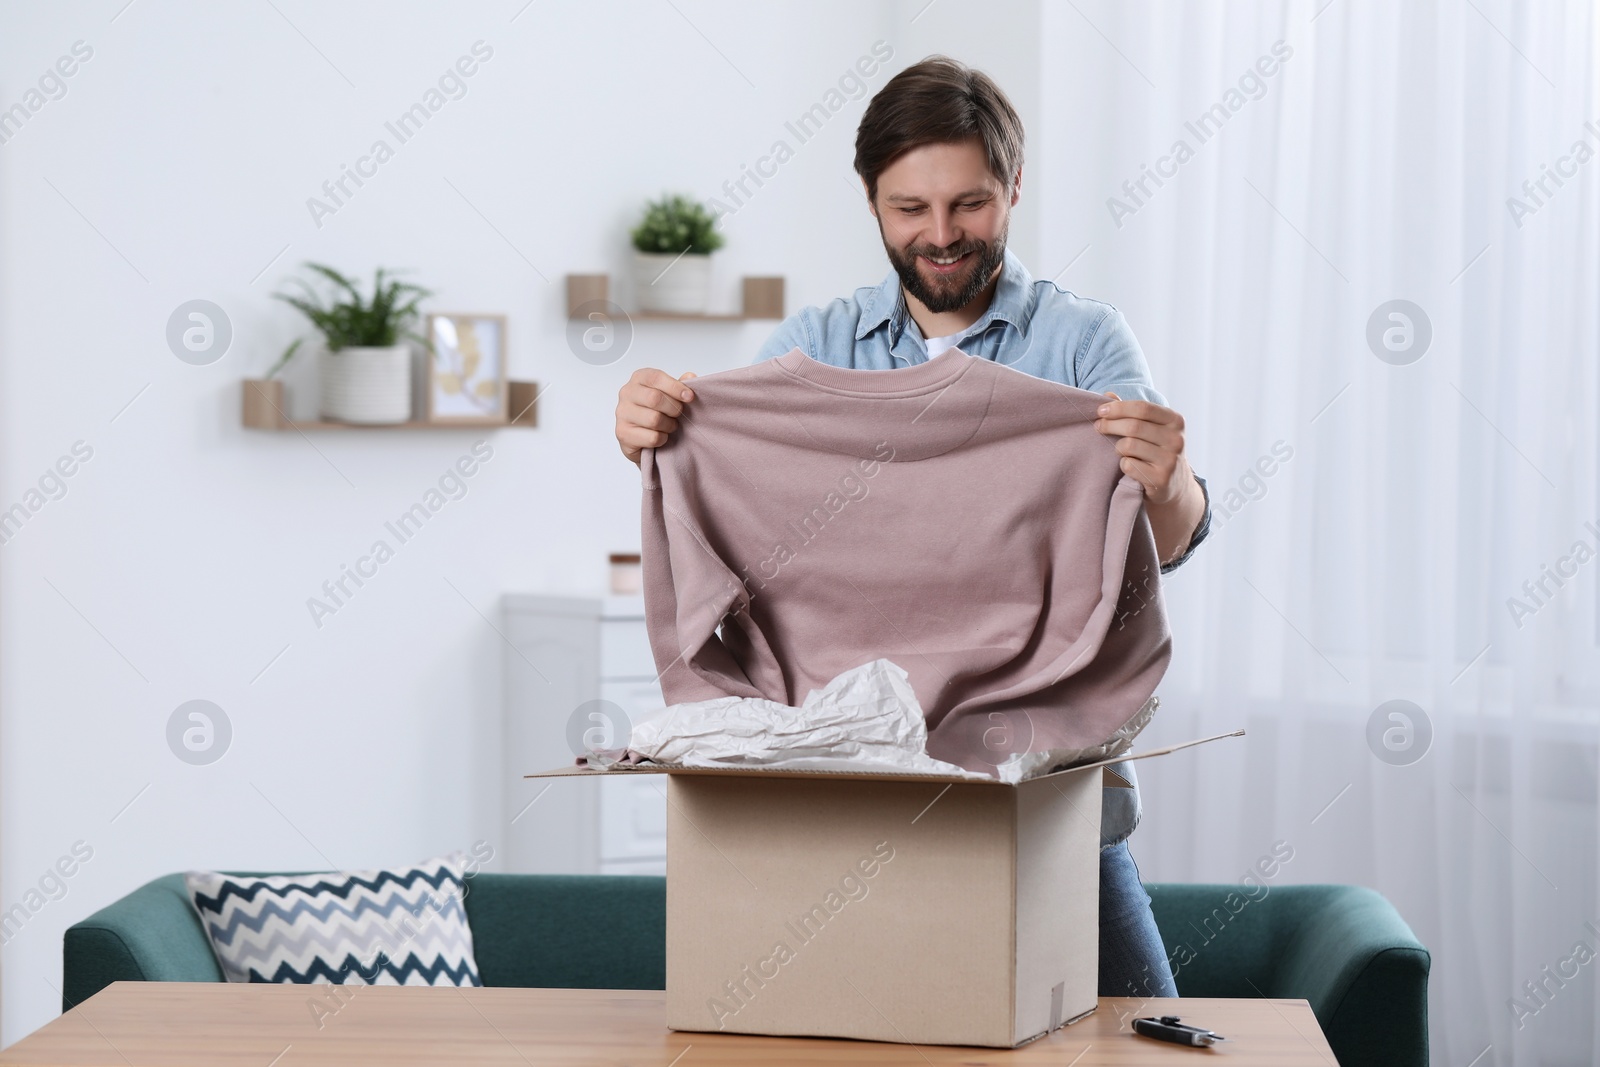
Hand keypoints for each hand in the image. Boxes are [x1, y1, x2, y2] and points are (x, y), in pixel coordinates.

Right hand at [616, 368, 697, 464]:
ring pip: (654, 419)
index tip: (689, 396)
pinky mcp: (624, 433)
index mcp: (639, 378)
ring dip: (669, 425)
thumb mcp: (669, 394)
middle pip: (654, 398)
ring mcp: (622, 414)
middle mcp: (627, 393)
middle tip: (678, 414)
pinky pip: (652, 437)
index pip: (656, 378)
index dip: (675, 387)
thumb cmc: (654, 410)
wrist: (639, 436)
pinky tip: (660, 435)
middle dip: (673, 408)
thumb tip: (690, 376)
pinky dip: (662, 439)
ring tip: (670, 425)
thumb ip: (680, 385)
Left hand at [1093, 391, 1190, 505]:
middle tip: (1098, 427)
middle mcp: (1176, 439)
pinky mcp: (1160, 479)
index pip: (1142, 408)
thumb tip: (1108, 395)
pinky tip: (1129, 466)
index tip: (1100, 411)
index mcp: (1175, 421)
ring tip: (1120, 450)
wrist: (1175, 485)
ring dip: (1117, 447)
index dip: (1118, 408)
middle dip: (1110, 425)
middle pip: (1133, 426)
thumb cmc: (1156, 450)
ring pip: (1128, 446)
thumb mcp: (1151, 428)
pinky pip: (1128, 465)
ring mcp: (1170, 460)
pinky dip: (1123, 464)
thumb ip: (1131, 411)